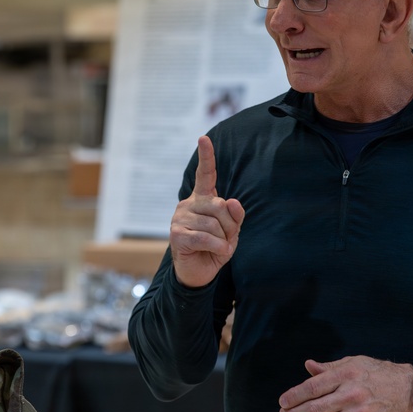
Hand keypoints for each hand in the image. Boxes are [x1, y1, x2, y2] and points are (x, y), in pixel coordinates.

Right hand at [169, 135, 243, 287]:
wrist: (197, 274)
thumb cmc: (214, 249)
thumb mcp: (231, 233)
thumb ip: (235, 217)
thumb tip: (234, 202)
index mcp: (202, 199)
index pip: (206, 174)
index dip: (206, 156)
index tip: (204, 138)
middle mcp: (189, 204)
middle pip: (220, 205)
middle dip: (230, 226)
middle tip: (226, 240)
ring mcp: (180, 218)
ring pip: (214, 224)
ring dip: (223, 241)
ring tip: (217, 248)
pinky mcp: (177, 234)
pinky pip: (206, 237)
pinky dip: (217, 247)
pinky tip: (215, 253)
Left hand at [278, 356, 412, 411]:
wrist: (408, 388)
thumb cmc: (376, 372)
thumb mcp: (352, 362)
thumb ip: (328, 367)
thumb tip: (308, 366)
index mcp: (344, 375)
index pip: (311, 387)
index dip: (294, 396)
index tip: (283, 401)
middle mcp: (351, 394)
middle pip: (315, 408)